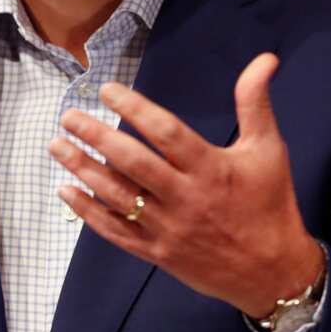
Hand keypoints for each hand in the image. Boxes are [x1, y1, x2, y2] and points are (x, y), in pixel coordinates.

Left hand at [48, 52, 323, 318]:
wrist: (273, 273)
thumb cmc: (270, 204)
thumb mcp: (269, 149)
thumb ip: (256, 102)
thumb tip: (265, 58)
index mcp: (211, 169)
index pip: (165, 132)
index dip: (134, 108)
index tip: (107, 89)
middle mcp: (185, 198)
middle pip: (132, 163)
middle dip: (96, 136)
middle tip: (68, 116)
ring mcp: (168, 228)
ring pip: (117, 196)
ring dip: (83, 169)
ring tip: (57, 146)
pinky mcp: (157, 253)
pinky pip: (116, 231)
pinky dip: (88, 212)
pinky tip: (66, 191)